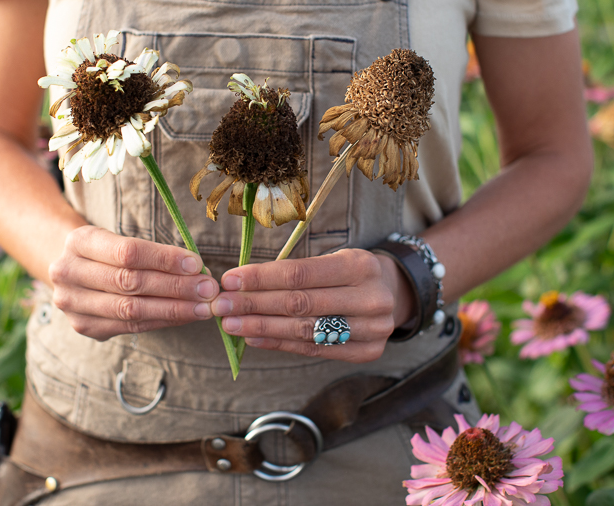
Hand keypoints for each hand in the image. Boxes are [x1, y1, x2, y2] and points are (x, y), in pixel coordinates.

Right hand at [49, 226, 218, 340]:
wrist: (72, 271)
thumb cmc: (107, 251)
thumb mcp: (119, 239)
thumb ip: (153, 252)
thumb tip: (197, 269)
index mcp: (79, 241)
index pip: (128, 252)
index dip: (164, 259)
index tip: (196, 264)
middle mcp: (68, 273)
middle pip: (130, 283)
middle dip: (175, 287)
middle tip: (208, 289)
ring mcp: (73, 304)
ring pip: (131, 310)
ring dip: (173, 309)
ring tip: (203, 307)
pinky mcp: (85, 327)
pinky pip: (131, 327)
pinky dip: (162, 321)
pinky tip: (186, 316)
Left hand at [209, 249, 414, 361]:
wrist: (392, 293)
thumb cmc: (349, 273)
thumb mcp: (332, 260)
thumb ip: (294, 272)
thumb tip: (240, 284)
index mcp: (361, 266)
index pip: (300, 274)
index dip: (261, 278)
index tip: (229, 280)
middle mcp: (371, 299)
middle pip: (299, 304)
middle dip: (254, 304)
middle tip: (221, 305)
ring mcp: (372, 330)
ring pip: (304, 330)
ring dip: (261, 328)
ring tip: (231, 324)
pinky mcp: (366, 352)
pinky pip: (313, 349)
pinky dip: (280, 343)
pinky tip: (254, 338)